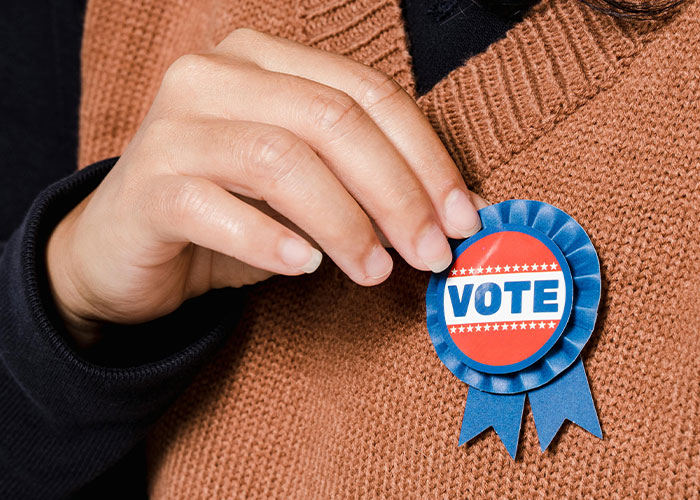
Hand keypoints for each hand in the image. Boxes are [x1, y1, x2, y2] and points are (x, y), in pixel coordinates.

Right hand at [46, 28, 486, 345]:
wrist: (127, 247)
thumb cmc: (228, 211)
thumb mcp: (305, 188)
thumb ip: (365, 184)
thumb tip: (453, 212)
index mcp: (264, 59)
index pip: (366, 93)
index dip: (425, 157)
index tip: (461, 218)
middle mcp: (215, 75)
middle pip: (331, 120)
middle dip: (396, 192)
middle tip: (429, 253)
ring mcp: (173, 126)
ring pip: (281, 159)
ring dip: (344, 222)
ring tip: (374, 270)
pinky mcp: (144, 184)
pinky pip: (215, 206)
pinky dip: (269, 240)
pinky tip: (303, 266)